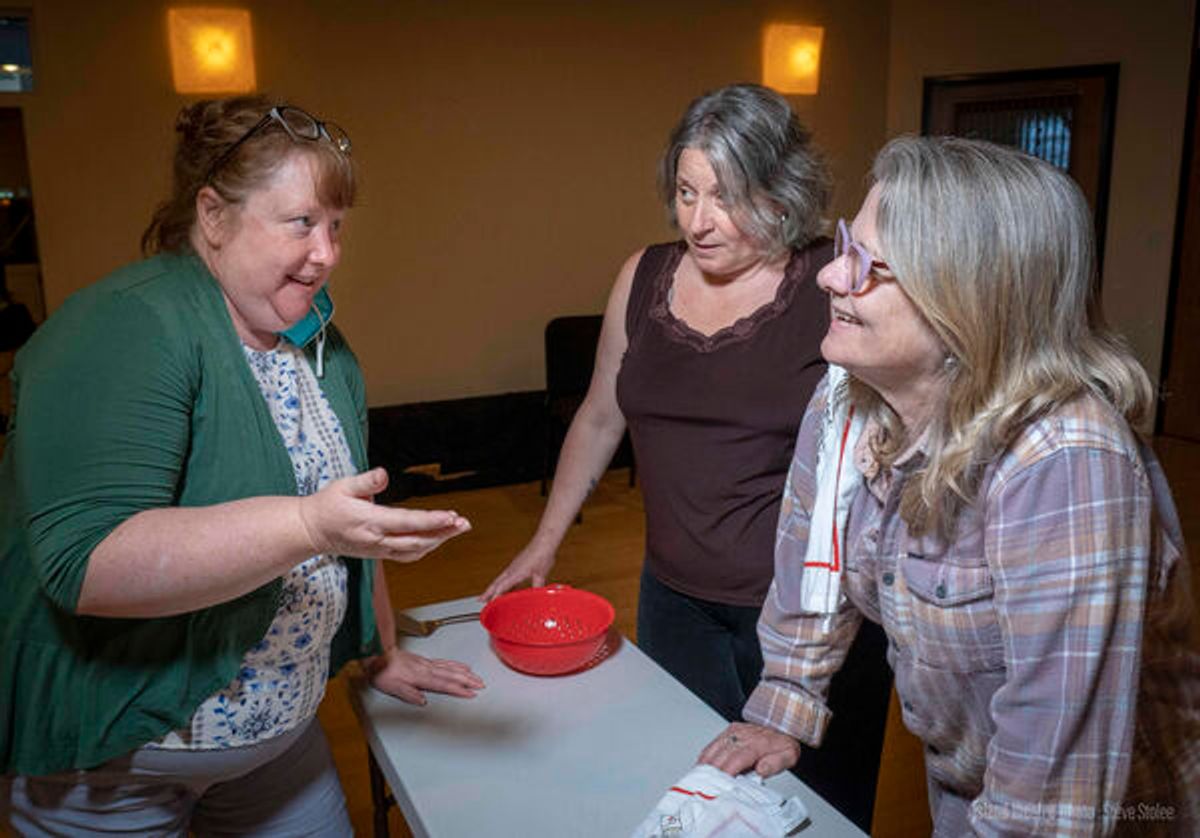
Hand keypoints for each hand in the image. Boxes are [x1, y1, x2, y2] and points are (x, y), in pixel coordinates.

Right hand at [298, 468, 469, 561]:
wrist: (311, 531)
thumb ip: (365, 481)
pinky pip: (407, 555)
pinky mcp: (379, 554)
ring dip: (438, 541)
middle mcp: (377, 540)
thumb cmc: (327, 506)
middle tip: (464, 524)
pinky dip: (425, 548)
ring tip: (458, 529)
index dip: (432, 521)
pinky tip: (438, 539)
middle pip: (417, 541)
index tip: (452, 516)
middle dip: (443, 533)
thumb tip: (384, 474)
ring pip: (415, 550)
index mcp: (370, 521)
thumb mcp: (343, 486)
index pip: (407, 522)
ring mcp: (378, 550)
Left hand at [364, 647, 484, 705]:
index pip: (443, 685)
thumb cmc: (382, 672)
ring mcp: (426, 663)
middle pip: (451, 675)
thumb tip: (423, 700)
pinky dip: (455, 664)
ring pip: (450, 668)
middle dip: (468, 680)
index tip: (471, 693)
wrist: (377, 654)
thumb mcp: (392, 687)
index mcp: (420, 677)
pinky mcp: (424, 661)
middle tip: (481, 684)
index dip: (459, 689)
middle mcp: (426, 669)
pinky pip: (444, 662)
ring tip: (476, 676)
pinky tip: (461, 666)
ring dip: (464, 673)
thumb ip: (408, 694)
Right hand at [480, 542, 556, 600]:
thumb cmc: (541, 555)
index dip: (494, 596)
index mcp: (515, 573)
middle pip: (496, 583)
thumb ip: (536, 587)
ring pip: (500, 579)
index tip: (488, 604)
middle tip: (480, 599)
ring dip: (494, 587)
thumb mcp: (541, 575)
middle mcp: (511, 570)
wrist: (544, 541)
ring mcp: (513, 566)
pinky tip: (507, 588)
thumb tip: (536, 597)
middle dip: (487, 592)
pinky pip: (507, 576)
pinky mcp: (517, 564)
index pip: (501, 587)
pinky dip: (503, 583)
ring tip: (489, 595)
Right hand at [698, 722, 800, 777]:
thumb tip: (761, 769)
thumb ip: (776, 764)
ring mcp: (735, 731)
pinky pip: (713, 743)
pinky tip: (702, 767)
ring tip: (699, 779)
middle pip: (722, 754)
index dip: (726, 772)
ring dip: (705, 765)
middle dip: (712, 772)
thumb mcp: (789, 756)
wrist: (782, 725)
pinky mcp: (730, 730)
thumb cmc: (783, 744)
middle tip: (705, 787)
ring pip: (714, 748)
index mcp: (758, 743)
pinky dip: (705, 756)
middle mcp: (744, 735)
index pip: (737, 759)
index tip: (719, 785)